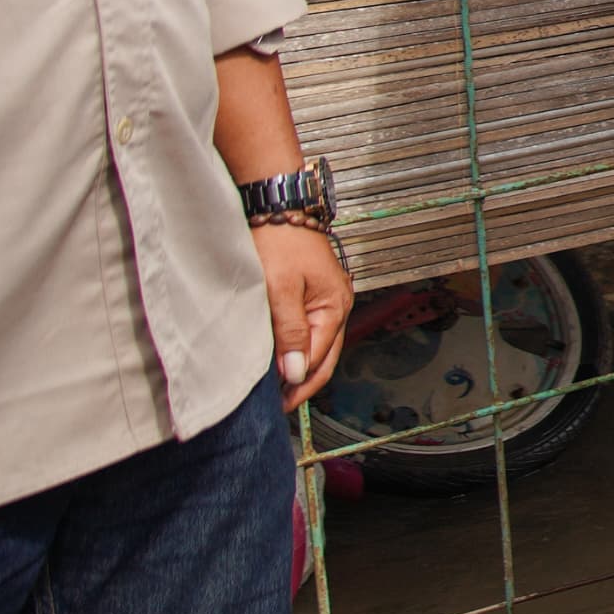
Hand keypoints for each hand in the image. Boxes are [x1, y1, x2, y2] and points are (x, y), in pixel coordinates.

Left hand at [255, 221, 350, 408]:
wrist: (276, 208)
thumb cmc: (279, 240)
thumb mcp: (280, 289)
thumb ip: (290, 332)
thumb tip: (296, 372)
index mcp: (335, 306)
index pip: (320, 359)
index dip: (299, 384)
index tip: (278, 404)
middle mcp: (337, 305)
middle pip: (325, 356)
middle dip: (304, 383)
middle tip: (281, 405)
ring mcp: (327, 300)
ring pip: (318, 345)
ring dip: (300, 367)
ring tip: (277, 387)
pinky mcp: (312, 294)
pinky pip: (310, 330)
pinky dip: (297, 349)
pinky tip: (281, 357)